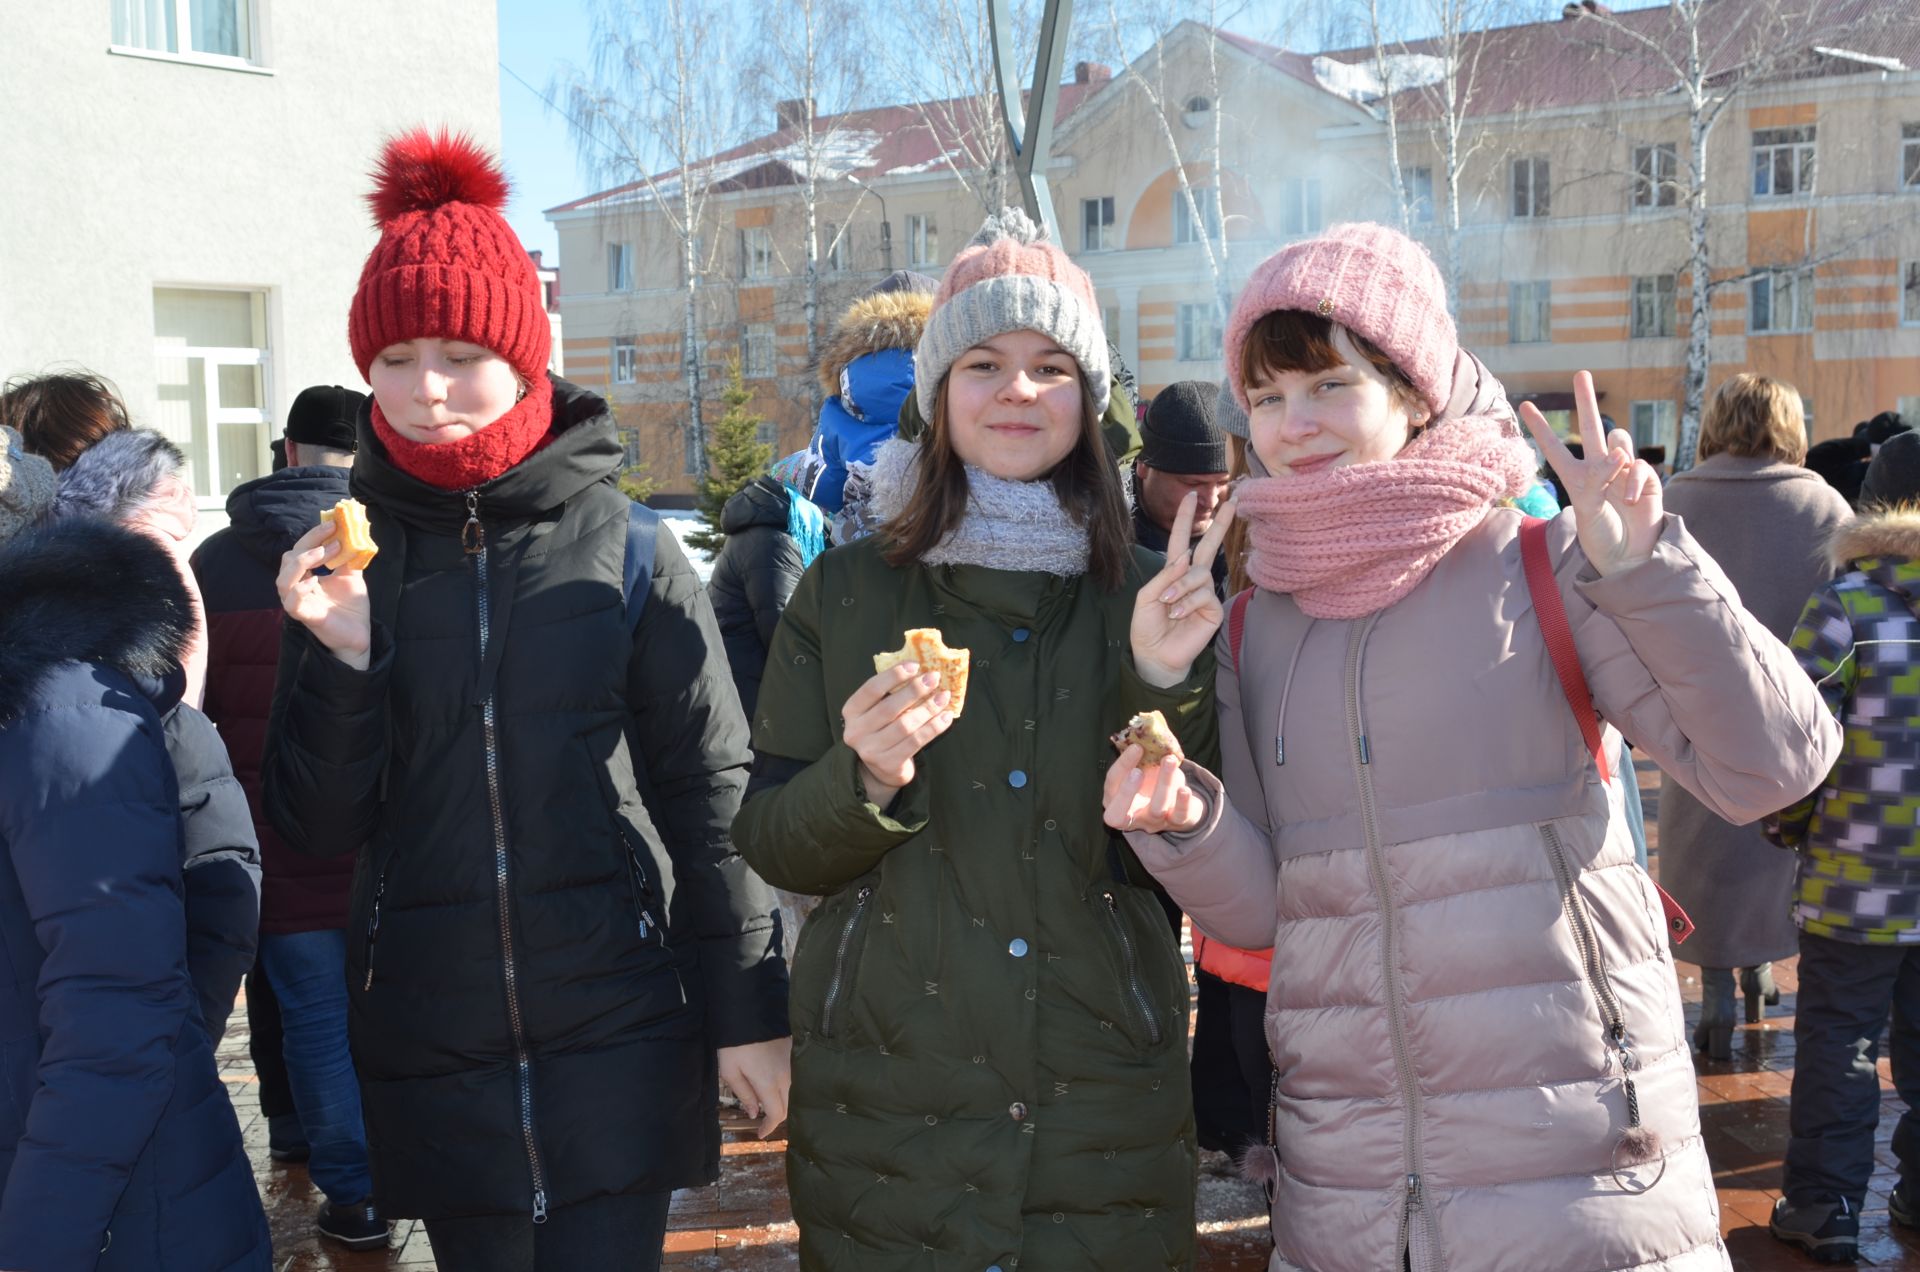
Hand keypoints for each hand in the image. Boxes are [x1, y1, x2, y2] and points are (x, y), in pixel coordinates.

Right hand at [277, 520, 371, 669]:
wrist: (360, 634)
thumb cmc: (351, 606)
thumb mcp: (351, 575)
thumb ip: (347, 556)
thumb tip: (350, 532)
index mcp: (306, 575)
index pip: (300, 549)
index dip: (314, 535)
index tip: (333, 524)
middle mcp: (297, 587)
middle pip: (289, 559)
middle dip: (309, 544)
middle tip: (332, 537)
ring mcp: (299, 602)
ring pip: (282, 580)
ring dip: (301, 563)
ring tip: (323, 554)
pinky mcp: (304, 617)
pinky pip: (291, 603)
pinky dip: (299, 590)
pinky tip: (314, 582)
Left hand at [718, 1036, 791, 1137]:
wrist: (749, 1010)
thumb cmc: (734, 1043)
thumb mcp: (730, 1071)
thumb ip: (744, 1094)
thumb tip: (754, 1113)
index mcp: (769, 1083)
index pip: (777, 1114)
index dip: (769, 1127)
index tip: (760, 1133)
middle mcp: (786, 1076)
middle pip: (787, 1105)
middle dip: (776, 1116)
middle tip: (762, 1119)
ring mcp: (792, 1063)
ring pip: (791, 1092)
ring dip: (780, 1101)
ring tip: (765, 1102)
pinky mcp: (793, 1052)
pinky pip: (792, 1077)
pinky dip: (784, 1087)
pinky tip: (772, 1083)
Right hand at [841, 662, 953, 808]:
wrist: (880, 770)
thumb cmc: (883, 730)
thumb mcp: (877, 710)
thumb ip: (890, 693)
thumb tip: (920, 670)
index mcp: (851, 711)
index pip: (871, 689)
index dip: (893, 675)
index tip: (915, 665)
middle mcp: (856, 732)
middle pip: (889, 707)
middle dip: (915, 690)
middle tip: (934, 678)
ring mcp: (871, 750)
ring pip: (905, 726)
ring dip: (928, 709)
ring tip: (944, 697)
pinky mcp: (888, 764)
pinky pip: (916, 742)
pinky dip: (933, 728)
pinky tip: (946, 717)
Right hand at [1102, 746, 1206, 833]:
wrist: (1179, 803)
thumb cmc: (1153, 782)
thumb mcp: (1143, 768)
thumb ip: (1140, 753)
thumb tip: (1145, 726)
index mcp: (1115, 801)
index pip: (1112, 785)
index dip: (1122, 766)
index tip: (1136, 747)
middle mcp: (1131, 815)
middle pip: (1119, 814)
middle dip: (1127, 793)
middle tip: (1138, 772)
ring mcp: (1153, 822)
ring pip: (1156, 809)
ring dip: (1163, 784)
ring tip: (1170, 760)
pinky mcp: (1176, 823)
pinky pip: (1179, 817)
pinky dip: (1183, 803)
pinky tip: (1185, 789)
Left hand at [1132, 493, 1236, 686]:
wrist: (1155, 655)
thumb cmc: (1148, 627)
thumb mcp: (1146, 596)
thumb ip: (1164, 576)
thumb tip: (1186, 558)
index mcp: (1174, 572)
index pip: (1181, 540)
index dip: (1185, 519)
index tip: (1191, 496)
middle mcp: (1193, 579)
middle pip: (1208, 546)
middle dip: (1219, 524)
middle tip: (1233, 501)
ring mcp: (1205, 594)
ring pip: (1199, 574)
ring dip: (1180, 588)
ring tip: (1169, 605)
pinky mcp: (1213, 610)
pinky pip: (1204, 595)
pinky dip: (1188, 602)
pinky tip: (1178, 615)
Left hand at [1518, 371, 1660, 576]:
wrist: (1627, 557)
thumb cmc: (1601, 537)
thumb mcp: (1588, 509)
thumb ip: (1598, 479)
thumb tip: (1617, 452)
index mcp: (1575, 477)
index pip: (1555, 448)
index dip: (1541, 428)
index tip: (1525, 405)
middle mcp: (1598, 468)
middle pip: (1591, 428)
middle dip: (1586, 401)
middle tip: (1581, 374)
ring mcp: (1622, 471)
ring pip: (1618, 440)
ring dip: (1615, 455)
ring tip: (1614, 477)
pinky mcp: (1644, 479)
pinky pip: (1638, 468)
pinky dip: (1632, 482)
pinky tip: (1627, 500)